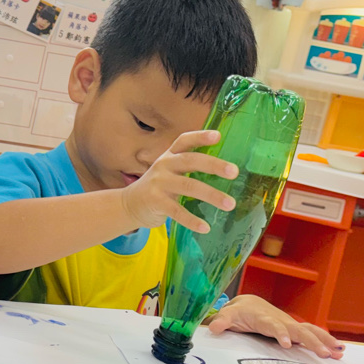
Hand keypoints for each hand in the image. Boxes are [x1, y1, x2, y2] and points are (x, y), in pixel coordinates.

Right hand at [121, 129, 237, 232]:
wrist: (129, 204)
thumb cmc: (159, 186)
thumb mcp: (169, 171)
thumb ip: (188, 166)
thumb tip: (225, 167)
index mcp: (169, 156)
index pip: (184, 141)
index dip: (200, 137)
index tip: (218, 136)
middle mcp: (163, 165)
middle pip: (190, 160)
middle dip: (213, 165)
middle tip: (234, 172)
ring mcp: (158, 183)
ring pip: (188, 186)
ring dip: (211, 195)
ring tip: (230, 204)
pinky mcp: (155, 201)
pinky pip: (176, 211)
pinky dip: (192, 220)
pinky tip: (205, 227)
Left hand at [208, 294, 344, 359]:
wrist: (249, 303)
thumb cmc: (238, 312)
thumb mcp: (228, 315)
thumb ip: (221, 321)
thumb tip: (212, 329)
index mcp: (264, 318)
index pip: (273, 326)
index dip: (280, 334)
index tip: (287, 344)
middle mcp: (280, 321)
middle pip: (297, 330)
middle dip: (311, 341)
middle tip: (324, 353)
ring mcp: (290, 325)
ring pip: (309, 331)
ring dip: (324, 340)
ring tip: (339, 352)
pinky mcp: (295, 329)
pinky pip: (312, 334)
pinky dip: (326, 340)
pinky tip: (340, 350)